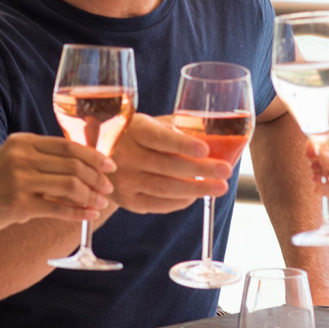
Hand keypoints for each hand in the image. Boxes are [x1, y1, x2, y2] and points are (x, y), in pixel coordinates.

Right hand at [0, 132, 114, 229]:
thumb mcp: (15, 160)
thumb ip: (44, 158)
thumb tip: (87, 163)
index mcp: (24, 142)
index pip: (68, 146)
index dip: (94, 156)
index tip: (110, 166)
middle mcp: (21, 157)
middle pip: (73, 165)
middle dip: (97, 177)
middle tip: (108, 188)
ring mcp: (19, 180)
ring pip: (70, 186)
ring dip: (91, 195)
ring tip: (101, 202)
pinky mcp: (18, 205)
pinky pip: (58, 208)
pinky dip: (79, 212)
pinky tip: (90, 215)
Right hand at [107, 113, 232, 214]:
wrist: (102, 158)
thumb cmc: (138, 135)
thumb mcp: (151, 123)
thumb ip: (177, 127)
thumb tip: (212, 134)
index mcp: (133, 129)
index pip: (158, 139)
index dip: (182, 144)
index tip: (205, 148)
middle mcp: (124, 155)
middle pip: (167, 166)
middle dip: (200, 170)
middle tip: (226, 171)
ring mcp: (124, 181)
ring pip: (165, 188)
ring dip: (196, 189)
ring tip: (220, 187)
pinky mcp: (127, 201)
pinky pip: (158, 204)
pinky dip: (181, 201)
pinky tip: (196, 195)